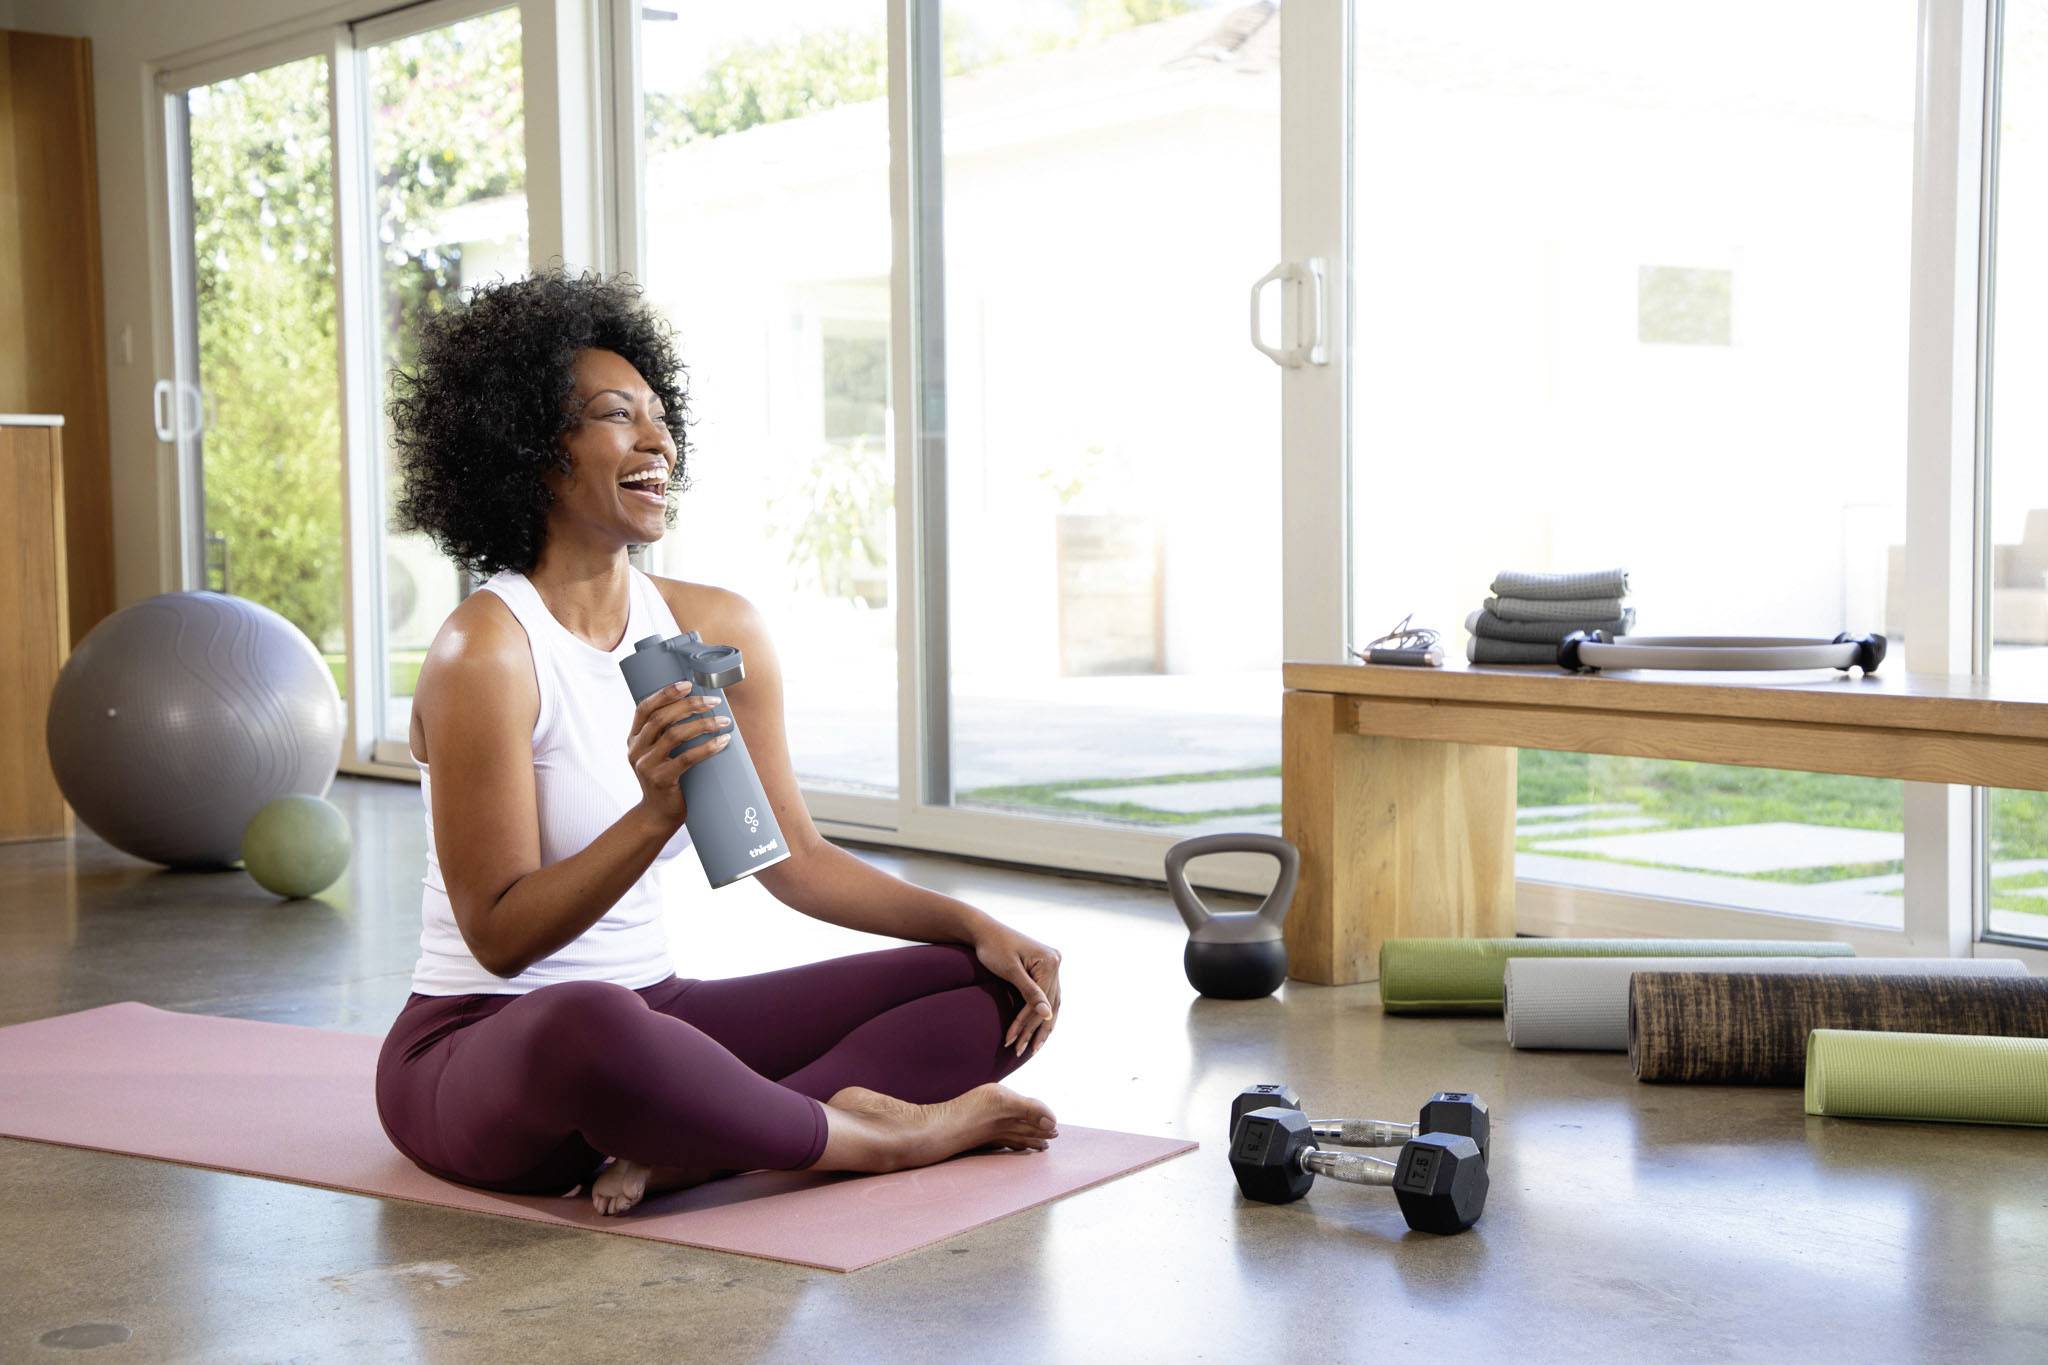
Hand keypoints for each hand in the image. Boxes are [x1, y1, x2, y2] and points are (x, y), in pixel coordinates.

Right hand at [625, 680, 730, 829]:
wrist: (659, 814)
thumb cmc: (668, 778)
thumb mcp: (659, 753)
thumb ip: (667, 733)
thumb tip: (700, 705)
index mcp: (634, 738)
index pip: (644, 708)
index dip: (665, 693)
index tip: (688, 684)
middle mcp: (636, 749)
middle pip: (661, 718)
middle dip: (689, 705)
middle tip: (713, 701)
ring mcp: (646, 765)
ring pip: (674, 735)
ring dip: (702, 724)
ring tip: (723, 721)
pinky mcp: (661, 780)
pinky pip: (686, 758)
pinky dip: (707, 747)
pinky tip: (722, 741)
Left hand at [974, 921, 1061, 1057]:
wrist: (983, 930)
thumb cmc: (992, 948)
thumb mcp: (1010, 971)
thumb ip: (1030, 993)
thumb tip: (1048, 1015)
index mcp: (1050, 961)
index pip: (1040, 1001)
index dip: (1026, 1024)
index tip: (1013, 1043)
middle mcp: (1055, 962)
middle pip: (1049, 1003)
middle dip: (1035, 1029)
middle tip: (1024, 1052)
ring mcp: (1052, 964)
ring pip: (1052, 1002)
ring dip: (1042, 1026)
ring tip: (1033, 1048)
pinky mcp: (1046, 967)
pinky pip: (1048, 995)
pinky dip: (1042, 1013)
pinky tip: (1039, 1028)